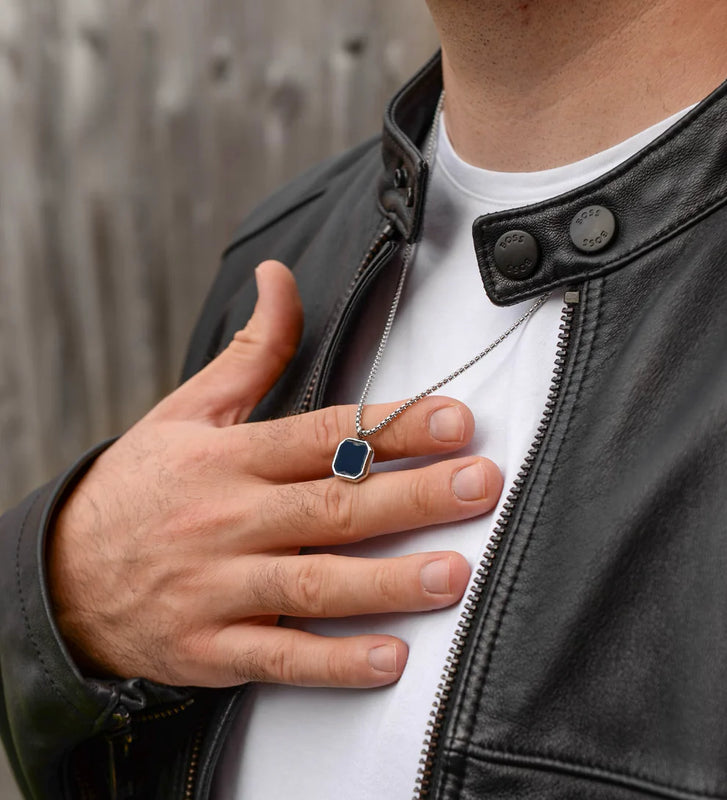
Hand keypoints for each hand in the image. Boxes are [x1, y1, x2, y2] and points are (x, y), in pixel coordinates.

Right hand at [48, 261, 502, 688]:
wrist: (62, 574)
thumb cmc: (140, 485)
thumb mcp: (187, 409)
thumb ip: (250, 350)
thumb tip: (281, 277)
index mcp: (228, 459)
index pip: (321, 437)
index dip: (389, 429)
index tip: (452, 421)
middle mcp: (229, 520)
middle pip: (332, 508)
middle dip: (412, 497)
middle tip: (478, 485)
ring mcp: (219, 588)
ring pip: (313, 585)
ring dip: (386, 582)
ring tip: (452, 574)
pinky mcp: (211, 647)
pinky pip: (278, 657)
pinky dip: (333, 663)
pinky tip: (389, 660)